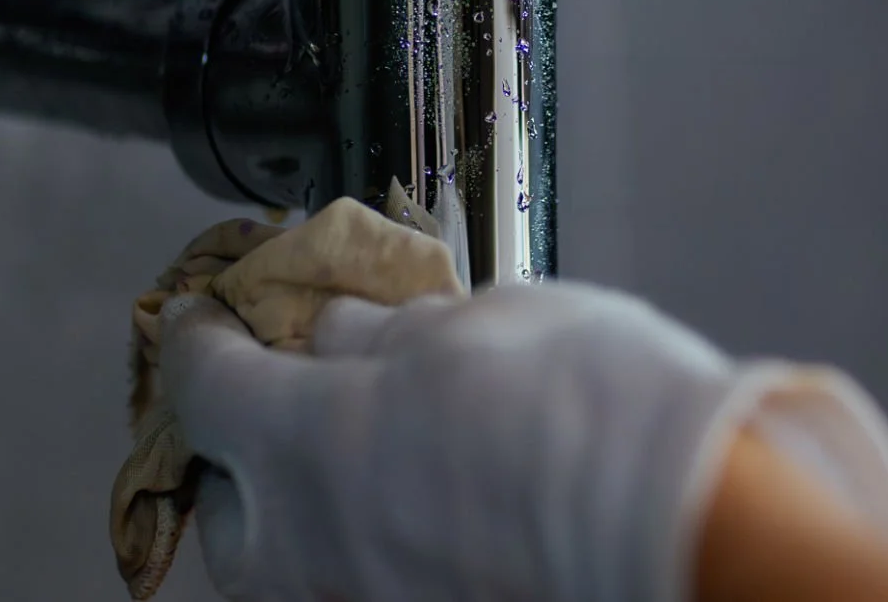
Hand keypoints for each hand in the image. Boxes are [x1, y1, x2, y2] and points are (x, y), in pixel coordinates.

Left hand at [160, 279, 887, 601]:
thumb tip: (344, 336)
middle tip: (288, 404)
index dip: (202, 335)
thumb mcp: (478, 324)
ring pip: (287, 574)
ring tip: (366, 477)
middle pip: (224, 509)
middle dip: (244, 456)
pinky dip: (375, 560)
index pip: (202, 382)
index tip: (209, 313)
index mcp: (300, 442)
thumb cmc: (591, 415)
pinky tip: (427, 529)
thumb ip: (388, 338)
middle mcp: (305, 550)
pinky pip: (361, 592)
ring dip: (304, 522)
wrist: (685, 532)